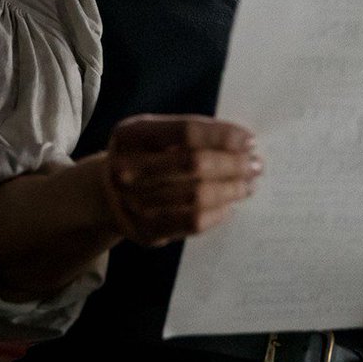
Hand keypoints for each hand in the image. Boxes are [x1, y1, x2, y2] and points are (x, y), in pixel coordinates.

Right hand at [102, 114, 261, 247]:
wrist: (107, 195)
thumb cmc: (143, 157)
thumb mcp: (154, 135)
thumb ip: (191, 134)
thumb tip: (242, 143)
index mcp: (131, 135)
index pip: (186, 132)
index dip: (222, 135)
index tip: (249, 139)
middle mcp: (127, 168)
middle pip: (194, 164)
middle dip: (232, 164)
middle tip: (255, 164)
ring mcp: (134, 202)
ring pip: (196, 196)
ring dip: (231, 190)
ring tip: (248, 184)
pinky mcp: (146, 229)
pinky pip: (192, 222)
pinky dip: (217, 213)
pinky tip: (229, 205)